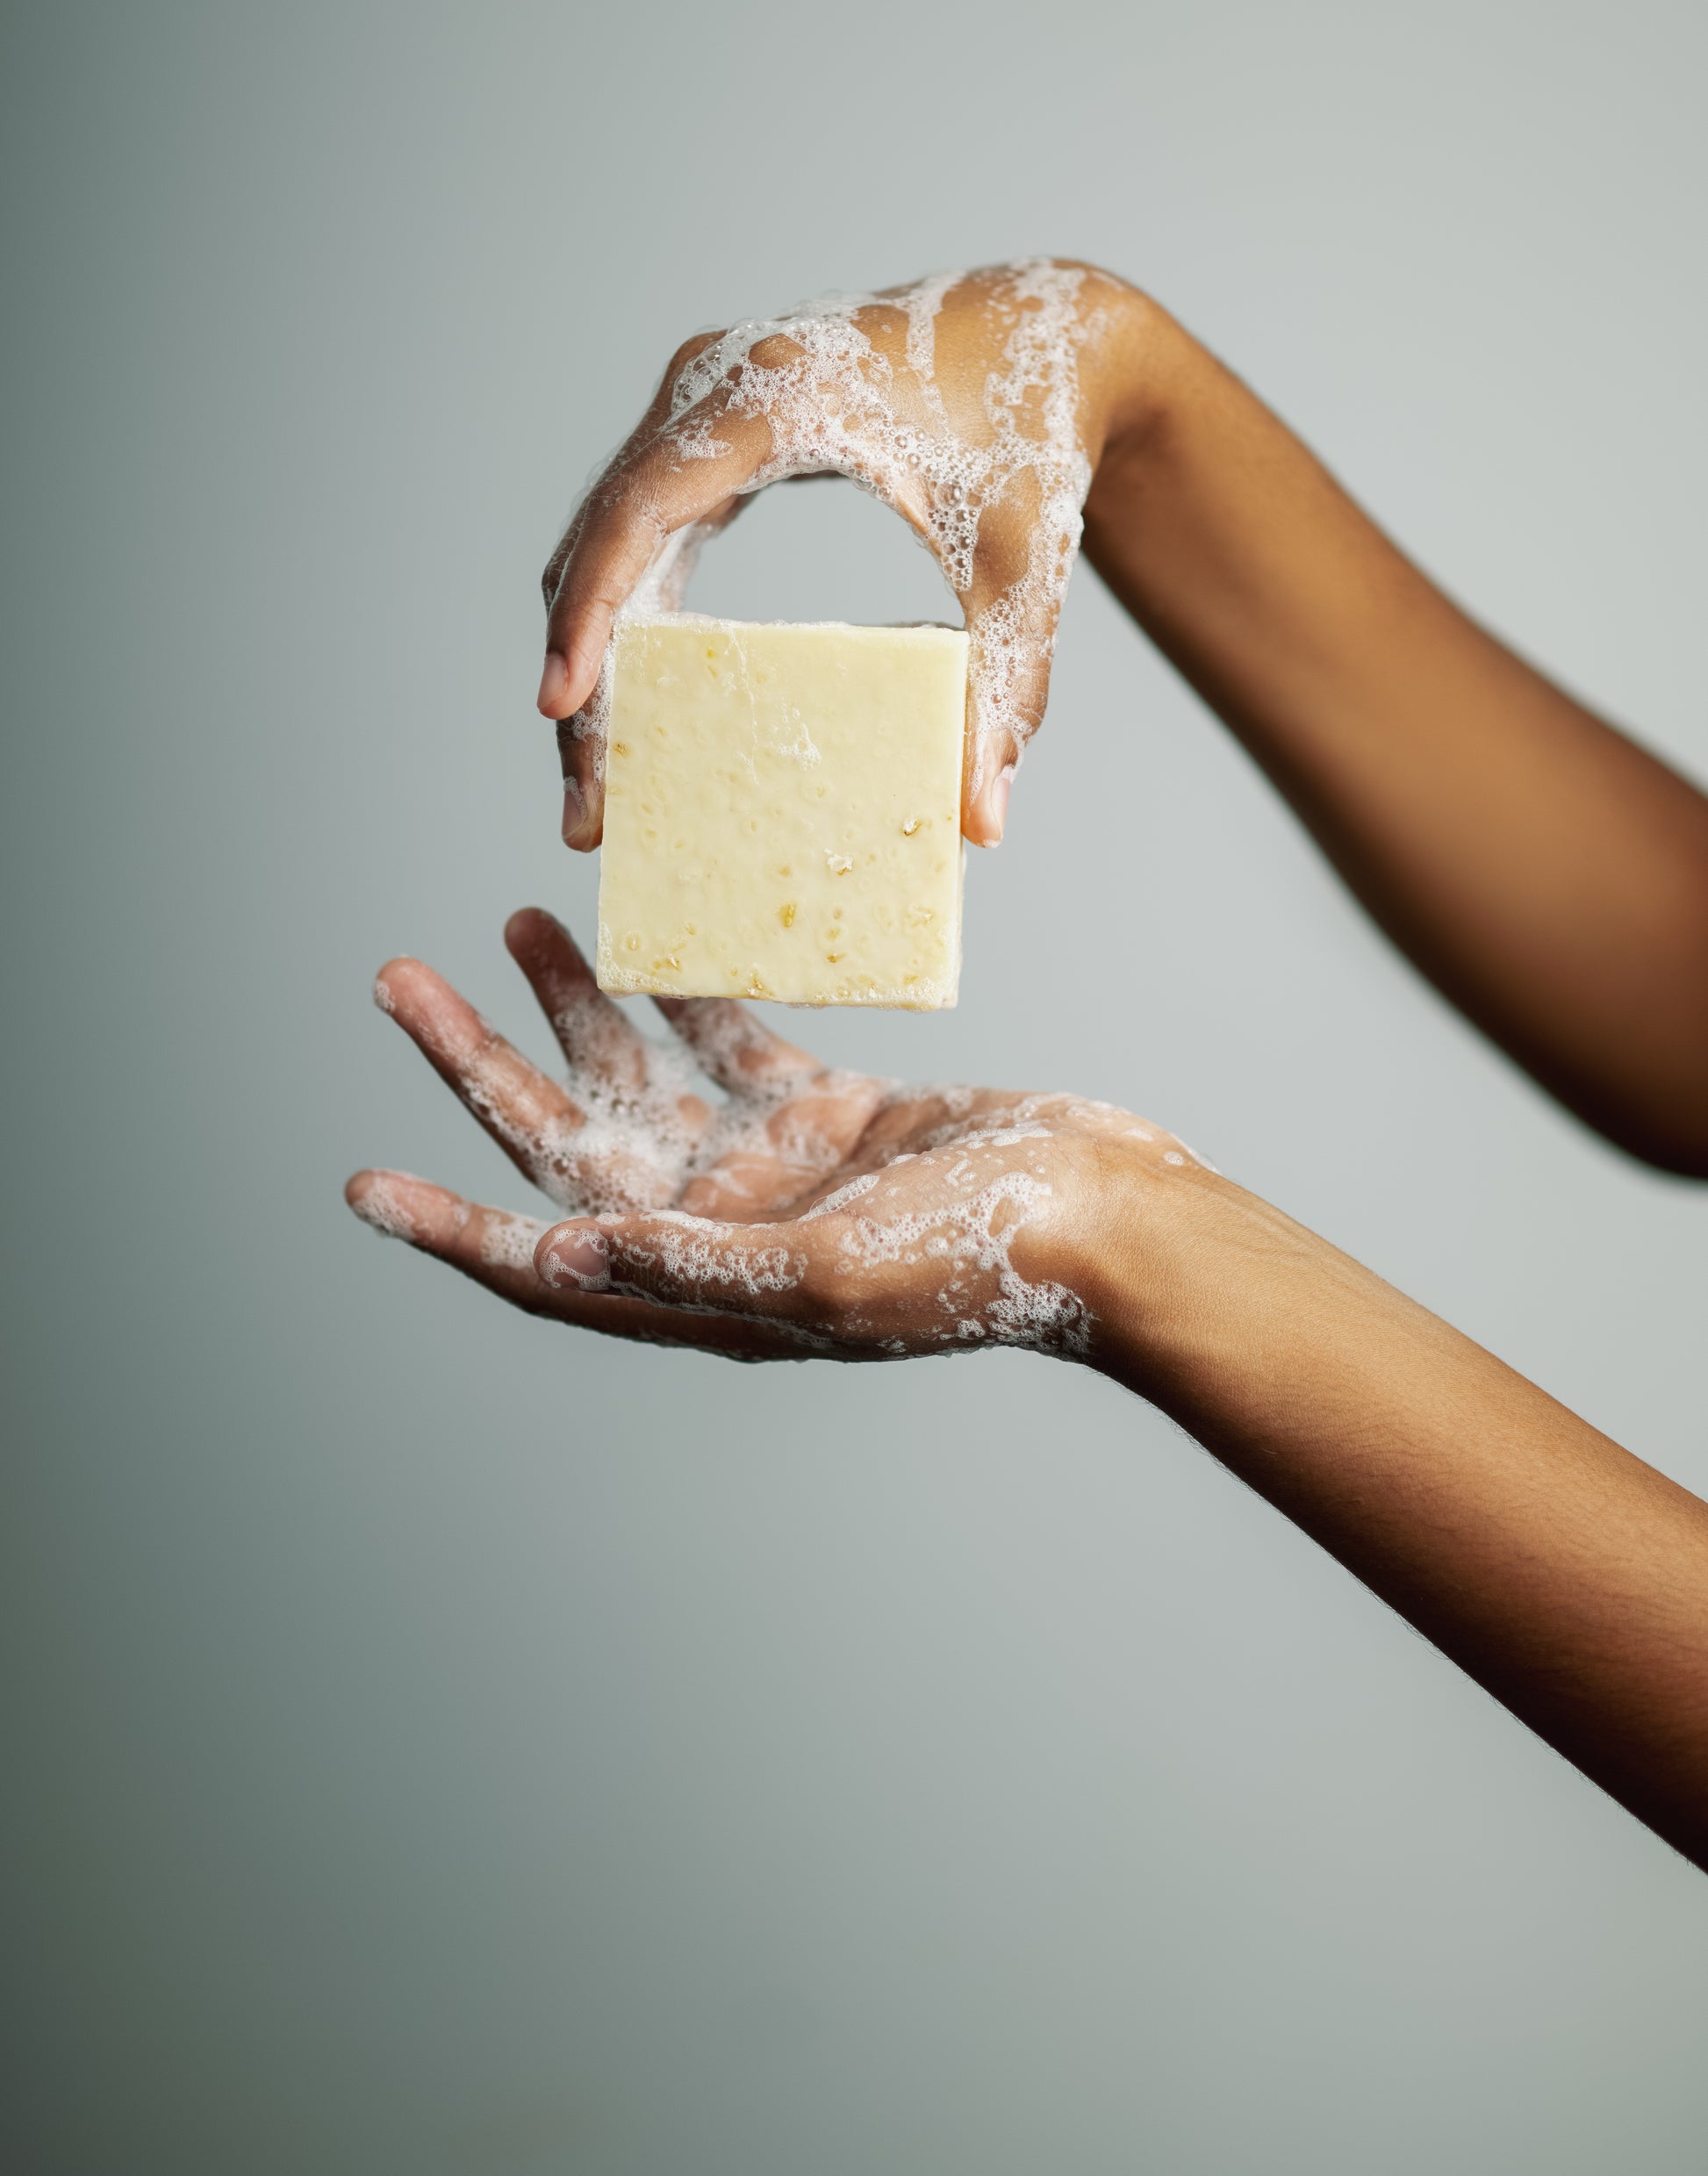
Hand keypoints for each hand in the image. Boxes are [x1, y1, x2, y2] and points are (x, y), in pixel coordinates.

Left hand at [345, 908, 1195, 1363]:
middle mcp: (720, 1232)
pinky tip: (648, 928)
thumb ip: (695, 1262)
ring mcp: (772, 1172)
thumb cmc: (983, 1259)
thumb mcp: (829, 1274)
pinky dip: (687, 988)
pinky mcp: (829, 1115)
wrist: (1110, 1218)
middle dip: (479, 1065)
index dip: (450, 1229)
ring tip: (515, 921)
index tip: (363, 1186)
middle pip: (566, 1143)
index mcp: (704, 1292)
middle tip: (400, 981)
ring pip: (641, 1077)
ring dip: (574, 1006)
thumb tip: (560, 1248)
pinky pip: (732, 1041)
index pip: (546, 1262)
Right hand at [538, 261, 1146, 851]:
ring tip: (596, 785)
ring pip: (608, 540)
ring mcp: (705, 403)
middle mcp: (717, 384)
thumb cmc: (1031, 426)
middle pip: (605, 538)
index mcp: (777, 396)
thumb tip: (984, 821)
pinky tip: (629, 709)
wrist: (1046, 331)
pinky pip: (641, 531)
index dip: (593, 609)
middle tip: (585, 808)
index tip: (561, 704)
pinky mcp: (714, 435)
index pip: (643, 508)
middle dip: (583, 674)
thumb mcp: (1024, 563)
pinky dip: (624, 616)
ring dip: (591, 656)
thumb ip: (1002, 683)